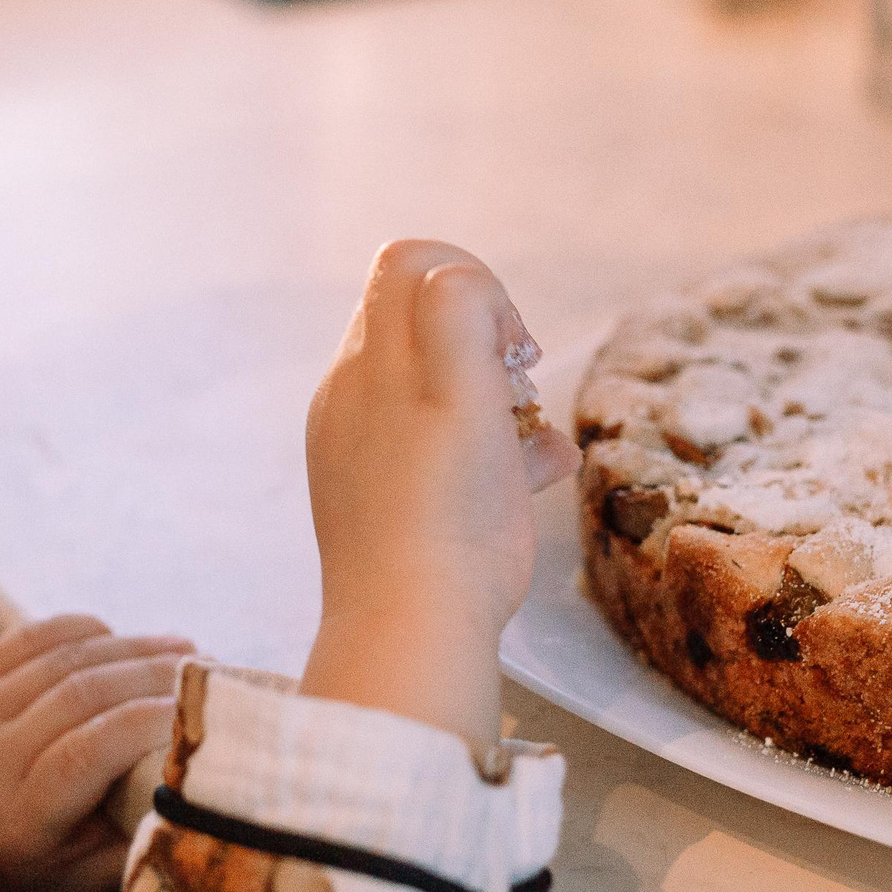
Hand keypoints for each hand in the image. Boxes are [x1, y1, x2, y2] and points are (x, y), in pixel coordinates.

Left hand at [0, 615, 193, 891]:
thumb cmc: (37, 859)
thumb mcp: (88, 869)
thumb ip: (138, 828)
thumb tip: (205, 779)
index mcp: (15, 819)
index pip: (84, 754)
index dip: (143, 724)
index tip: (196, 713)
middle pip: (79, 695)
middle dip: (152, 675)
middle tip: (206, 671)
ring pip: (64, 658)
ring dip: (132, 647)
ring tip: (183, 650)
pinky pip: (35, 635)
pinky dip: (88, 631)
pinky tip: (124, 640)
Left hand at [299, 240, 577, 750]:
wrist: (410, 629)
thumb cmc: (447, 511)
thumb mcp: (461, 387)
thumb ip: (458, 309)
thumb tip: (466, 287)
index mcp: (369, 361)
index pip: (409, 263)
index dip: (476, 280)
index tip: (511, 344)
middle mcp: (355, 397)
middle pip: (423, 319)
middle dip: (488, 337)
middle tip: (518, 385)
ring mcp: (368, 450)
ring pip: (439, 385)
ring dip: (498, 394)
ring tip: (527, 437)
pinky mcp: (390, 500)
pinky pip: (442, 445)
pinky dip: (492, 447)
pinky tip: (536, 474)